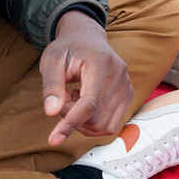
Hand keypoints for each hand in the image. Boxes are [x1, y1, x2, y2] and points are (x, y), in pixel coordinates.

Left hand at [40, 10, 132, 146]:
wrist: (87, 38)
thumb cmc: (68, 48)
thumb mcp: (51, 60)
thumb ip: (51, 86)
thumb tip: (51, 112)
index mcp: (102, 63)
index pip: (90, 103)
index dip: (71, 124)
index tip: (53, 140)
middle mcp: (120, 75)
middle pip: (96, 119)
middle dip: (72, 116)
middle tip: (62, 97)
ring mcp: (126, 85)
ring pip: (104, 125)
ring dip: (83, 121)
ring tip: (74, 98)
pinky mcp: (128, 94)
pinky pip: (111, 124)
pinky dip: (94, 122)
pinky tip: (86, 103)